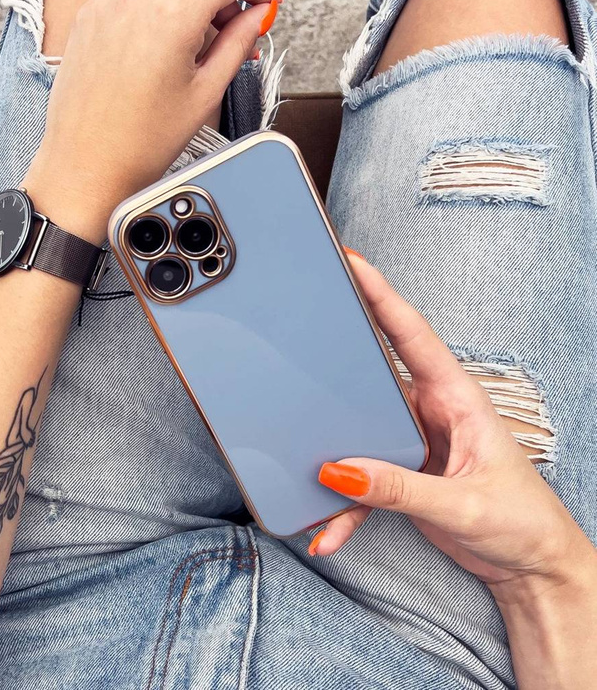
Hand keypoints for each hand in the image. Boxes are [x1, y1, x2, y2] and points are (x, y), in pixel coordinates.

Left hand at [22, 0, 280, 242]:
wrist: (87, 165)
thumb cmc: (138, 144)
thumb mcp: (204, 94)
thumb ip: (237, 45)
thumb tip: (256, 17)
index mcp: (169, 15)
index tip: (265, 2)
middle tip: (240, 27)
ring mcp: (106, 2)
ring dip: (193, 1)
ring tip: (204, 42)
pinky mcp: (90, 14)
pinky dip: (162, 7)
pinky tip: (171, 42)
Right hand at [312, 251, 596, 603]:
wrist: (531, 565)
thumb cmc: (521, 522)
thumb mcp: (464, 504)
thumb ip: (401, 489)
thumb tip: (340, 472)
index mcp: (456, 398)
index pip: (413, 335)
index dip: (381, 295)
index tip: (351, 263)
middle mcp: (430, 411)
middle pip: (371, 376)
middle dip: (335, 365)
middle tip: (297, 347)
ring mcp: (412, 441)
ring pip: (358, 434)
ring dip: (333, 459)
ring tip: (307, 481)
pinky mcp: (402, 472)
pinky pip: (361, 481)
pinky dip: (344, 505)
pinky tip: (330, 529)